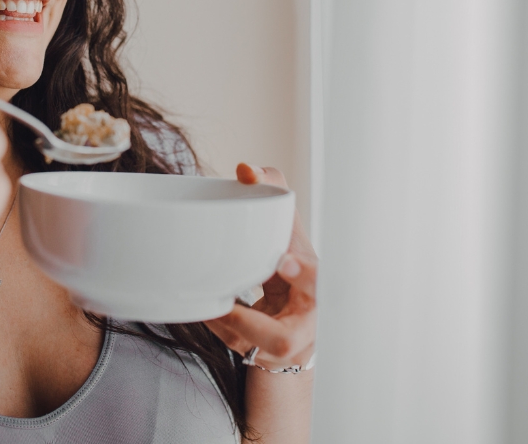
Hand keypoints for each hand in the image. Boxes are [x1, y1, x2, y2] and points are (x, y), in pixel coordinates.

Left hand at [203, 164, 316, 371]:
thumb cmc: (291, 262)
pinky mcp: (264, 357)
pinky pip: (237, 350)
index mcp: (317, 286)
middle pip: (286, 340)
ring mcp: (285, 348)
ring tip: (206, 303)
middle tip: (224, 305)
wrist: (296, 313)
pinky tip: (206, 308)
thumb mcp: (288, 226)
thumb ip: (273, 187)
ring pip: (252, 352)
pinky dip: (218, 329)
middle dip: (251, 325)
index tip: (283, 260)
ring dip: (224, 328)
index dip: (305, 274)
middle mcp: (307, 324)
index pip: (320, 282)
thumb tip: (246, 170)